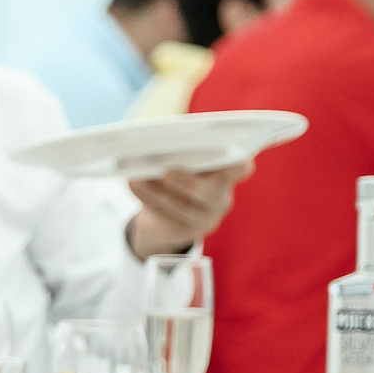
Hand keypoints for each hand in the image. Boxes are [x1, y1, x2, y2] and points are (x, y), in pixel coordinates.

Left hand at [126, 159, 251, 256]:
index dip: (238, 164)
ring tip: (136, 176)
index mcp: (227, 174)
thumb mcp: (187, 161)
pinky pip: (164, 215)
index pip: (241, 169)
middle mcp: (220, 198)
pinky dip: (146, 197)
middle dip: (187, 181)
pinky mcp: (183, 231)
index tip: (229, 156)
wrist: (168, 213)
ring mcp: (204, 219)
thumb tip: (158, 141)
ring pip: (180, 207)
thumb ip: (181, 150)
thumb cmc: (182, 173)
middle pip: (209, 192)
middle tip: (168, 172)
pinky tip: (132, 183)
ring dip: (156, 190)